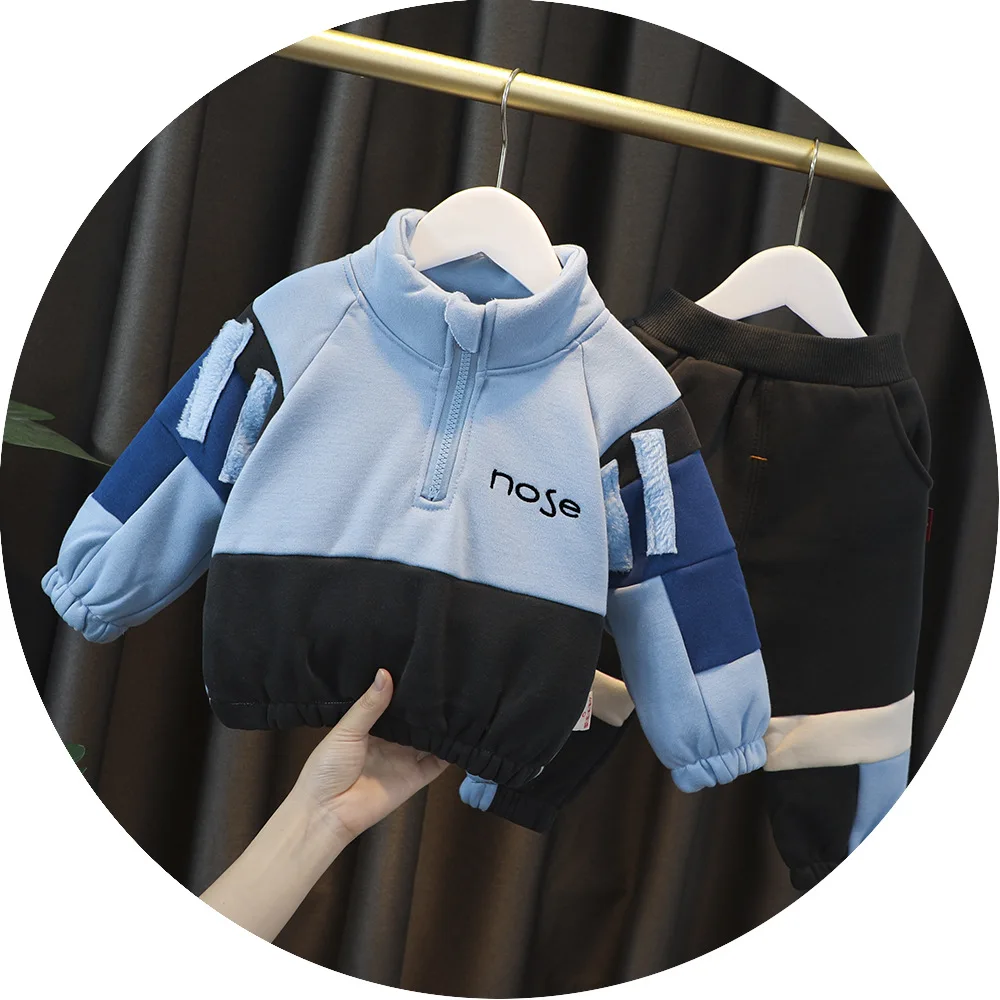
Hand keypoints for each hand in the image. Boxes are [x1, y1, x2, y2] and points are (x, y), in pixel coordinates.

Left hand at [291, 668, 448, 842]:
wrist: (327, 812)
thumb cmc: (326, 769)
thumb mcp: (346, 730)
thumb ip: (369, 705)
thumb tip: (385, 673)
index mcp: (371, 727)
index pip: (394, 703)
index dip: (405, 689)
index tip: (420, 667)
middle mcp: (391, 742)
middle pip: (415, 720)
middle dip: (427, 705)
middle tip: (446, 680)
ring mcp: (405, 759)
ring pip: (430, 738)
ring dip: (441, 725)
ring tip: (458, 701)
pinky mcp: (416, 777)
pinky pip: (439, 762)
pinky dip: (451, 750)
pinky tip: (462, 732)